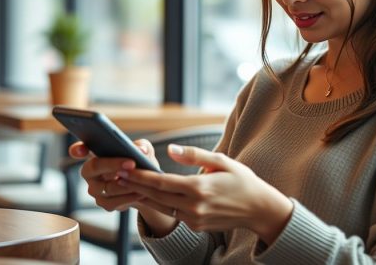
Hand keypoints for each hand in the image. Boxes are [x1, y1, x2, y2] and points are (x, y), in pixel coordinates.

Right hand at [68, 141, 177, 233]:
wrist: (144, 185)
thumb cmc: (138, 162)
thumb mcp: (142, 150)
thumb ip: (141, 146)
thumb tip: (141, 150)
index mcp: (94, 153)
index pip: (79, 149)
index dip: (77, 149)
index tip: (79, 150)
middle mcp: (90, 171)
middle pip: (94, 166)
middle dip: (113, 164)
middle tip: (132, 163)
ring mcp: (94, 189)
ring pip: (107, 187)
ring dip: (126, 183)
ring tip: (141, 179)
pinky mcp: (104, 203)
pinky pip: (114, 202)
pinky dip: (129, 197)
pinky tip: (140, 191)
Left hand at [116, 144, 293, 244]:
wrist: (259, 210)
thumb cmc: (243, 181)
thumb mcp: (222, 161)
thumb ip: (194, 156)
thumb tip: (170, 151)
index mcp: (199, 188)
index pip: (161, 182)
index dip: (140, 176)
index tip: (124, 168)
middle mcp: (194, 206)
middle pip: (156, 196)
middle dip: (135, 185)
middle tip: (116, 175)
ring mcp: (194, 219)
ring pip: (161, 206)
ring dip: (143, 196)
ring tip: (126, 184)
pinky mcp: (195, 226)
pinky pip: (172, 213)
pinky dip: (159, 204)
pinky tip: (148, 195)